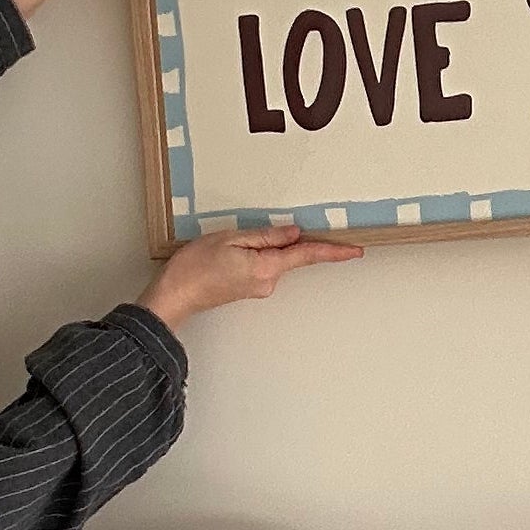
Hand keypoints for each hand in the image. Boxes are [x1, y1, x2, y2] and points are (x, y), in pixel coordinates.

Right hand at [136, 226, 362, 330]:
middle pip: (289, 254)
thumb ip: (266, 235)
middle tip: (245, 234)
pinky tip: (230, 252)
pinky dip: (255, 254)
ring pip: (273, 259)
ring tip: (226, 246)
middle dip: (276, 238)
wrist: (174, 296)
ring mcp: (260, 288)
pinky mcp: (251, 289)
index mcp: (266, 267)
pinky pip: (262, 265)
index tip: (355, 250)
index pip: (307, 255)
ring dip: (260, 246)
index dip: (333, 251)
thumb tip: (293, 233)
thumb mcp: (230, 238)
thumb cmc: (194, 268)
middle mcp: (268, 282)